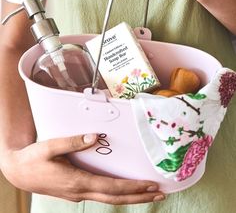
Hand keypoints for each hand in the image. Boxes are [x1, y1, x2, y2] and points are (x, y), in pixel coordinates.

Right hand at [0, 134, 164, 203]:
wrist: (18, 171)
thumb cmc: (32, 159)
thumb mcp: (50, 147)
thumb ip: (73, 142)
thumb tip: (95, 136)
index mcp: (76, 181)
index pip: (112, 187)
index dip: (133, 187)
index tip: (151, 185)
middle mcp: (80, 191)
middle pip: (115, 198)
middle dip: (139, 196)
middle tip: (159, 193)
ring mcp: (77, 194)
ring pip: (109, 199)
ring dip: (130, 196)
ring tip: (147, 193)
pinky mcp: (75, 191)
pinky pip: (101, 195)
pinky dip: (116, 193)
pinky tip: (121, 189)